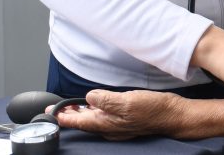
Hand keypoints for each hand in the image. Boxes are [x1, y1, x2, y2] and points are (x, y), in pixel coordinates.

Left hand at [55, 90, 180, 139]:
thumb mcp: (127, 101)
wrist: (173, 115)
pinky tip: (96, 105)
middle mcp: (110, 127)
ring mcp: (118, 125)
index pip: (78, 121)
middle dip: (69, 115)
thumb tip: (89, 97)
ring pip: (93, 119)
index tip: (50, 112)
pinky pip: (104, 116)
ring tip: (71, 107)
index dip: (63, 116)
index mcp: (106, 123)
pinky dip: (95, 111)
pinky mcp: (125, 119)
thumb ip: (106, 100)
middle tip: (57, 109)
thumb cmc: (153, 109)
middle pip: (84, 122)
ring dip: (81, 112)